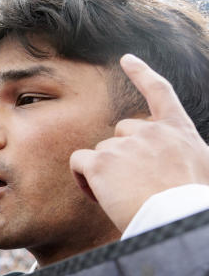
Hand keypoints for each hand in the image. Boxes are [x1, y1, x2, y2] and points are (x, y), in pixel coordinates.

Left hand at [69, 54, 208, 232]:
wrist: (176, 216)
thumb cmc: (191, 203)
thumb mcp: (203, 168)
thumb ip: (187, 154)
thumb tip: (184, 159)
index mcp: (178, 131)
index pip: (159, 92)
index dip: (141, 74)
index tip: (126, 59)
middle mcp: (151, 131)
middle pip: (121, 132)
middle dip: (121, 156)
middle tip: (134, 185)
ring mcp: (124, 145)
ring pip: (101, 152)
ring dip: (105, 172)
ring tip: (123, 196)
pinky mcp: (101, 162)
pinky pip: (79, 162)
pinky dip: (83, 178)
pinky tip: (99, 195)